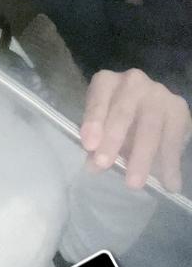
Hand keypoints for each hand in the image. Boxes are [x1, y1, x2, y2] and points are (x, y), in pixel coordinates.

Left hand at [80, 69, 191, 191]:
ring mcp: (158, 93)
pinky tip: (169, 183)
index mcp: (106, 83)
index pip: (98, 98)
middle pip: (123, 112)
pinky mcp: (178, 108)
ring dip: (142, 157)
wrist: (149, 107)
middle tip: (104, 165)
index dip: (93, 121)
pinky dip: (170, 163)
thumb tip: (94, 166)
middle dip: (113, 140)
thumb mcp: (101, 126)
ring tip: (134, 184)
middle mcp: (132, 82)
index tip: (88, 145)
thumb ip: (96, 144)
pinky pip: (173, 137)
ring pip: (150, 127)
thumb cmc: (115, 118)